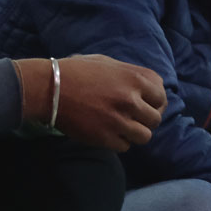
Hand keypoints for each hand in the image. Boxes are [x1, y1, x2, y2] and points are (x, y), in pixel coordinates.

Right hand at [27, 55, 166, 150]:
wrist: (48, 88)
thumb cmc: (76, 72)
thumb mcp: (108, 63)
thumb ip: (131, 75)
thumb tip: (148, 88)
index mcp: (134, 78)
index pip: (161, 96)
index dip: (155, 102)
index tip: (147, 105)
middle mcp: (131, 99)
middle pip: (156, 119)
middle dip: (146, 119)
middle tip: (133, 118)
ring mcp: (119, 120)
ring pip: (145, 136)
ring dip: (135, 133)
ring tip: (122, 127)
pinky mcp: (105, 138)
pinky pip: (125, 146)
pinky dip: (119, 142)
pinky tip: (109, 133)